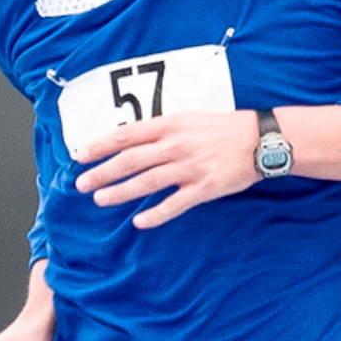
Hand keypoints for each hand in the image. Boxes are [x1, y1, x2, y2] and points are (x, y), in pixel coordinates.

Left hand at [73, 109, 259, 228]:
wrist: (261, 139)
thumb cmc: (222, 128)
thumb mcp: (189, 119)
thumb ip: (161, 130)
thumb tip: (129, 141)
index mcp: (170, 125)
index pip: (126, 135)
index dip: (100, 146)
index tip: (80, 156)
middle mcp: (176, 145)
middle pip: (130, 160)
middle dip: (102, 173)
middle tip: (80, 184)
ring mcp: (190, 167)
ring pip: (147, 182)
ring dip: (119, 192)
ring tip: (100, 200)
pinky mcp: (204, 188)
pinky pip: (174, 204)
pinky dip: (155, 214)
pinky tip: (138, 222)